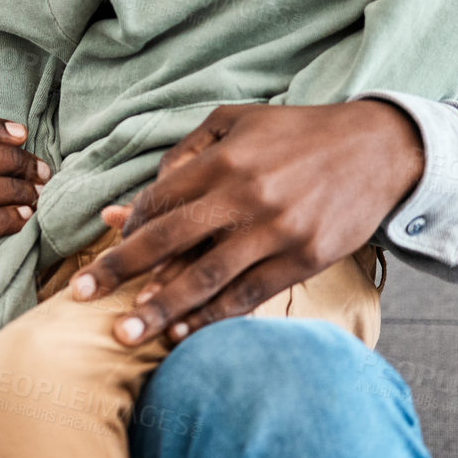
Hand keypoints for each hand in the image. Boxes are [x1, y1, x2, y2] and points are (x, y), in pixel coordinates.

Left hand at [71, 100, 422, 346]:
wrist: (378, 148)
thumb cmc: (296, 133)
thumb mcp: (237, 123)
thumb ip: (184, 155)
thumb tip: (133, 202)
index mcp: (226, 159)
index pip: (161, 199)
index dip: (128, 226)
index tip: (104, 248)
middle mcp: (247, 196)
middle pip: (170, 240)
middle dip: (121, 270)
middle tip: (79, 297)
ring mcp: (276, 231)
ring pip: (206, 276)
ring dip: (162, 307)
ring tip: (125, 335)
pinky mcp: (303, 259)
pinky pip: (249, 295)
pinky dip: (213, 316)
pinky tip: (183, 333)